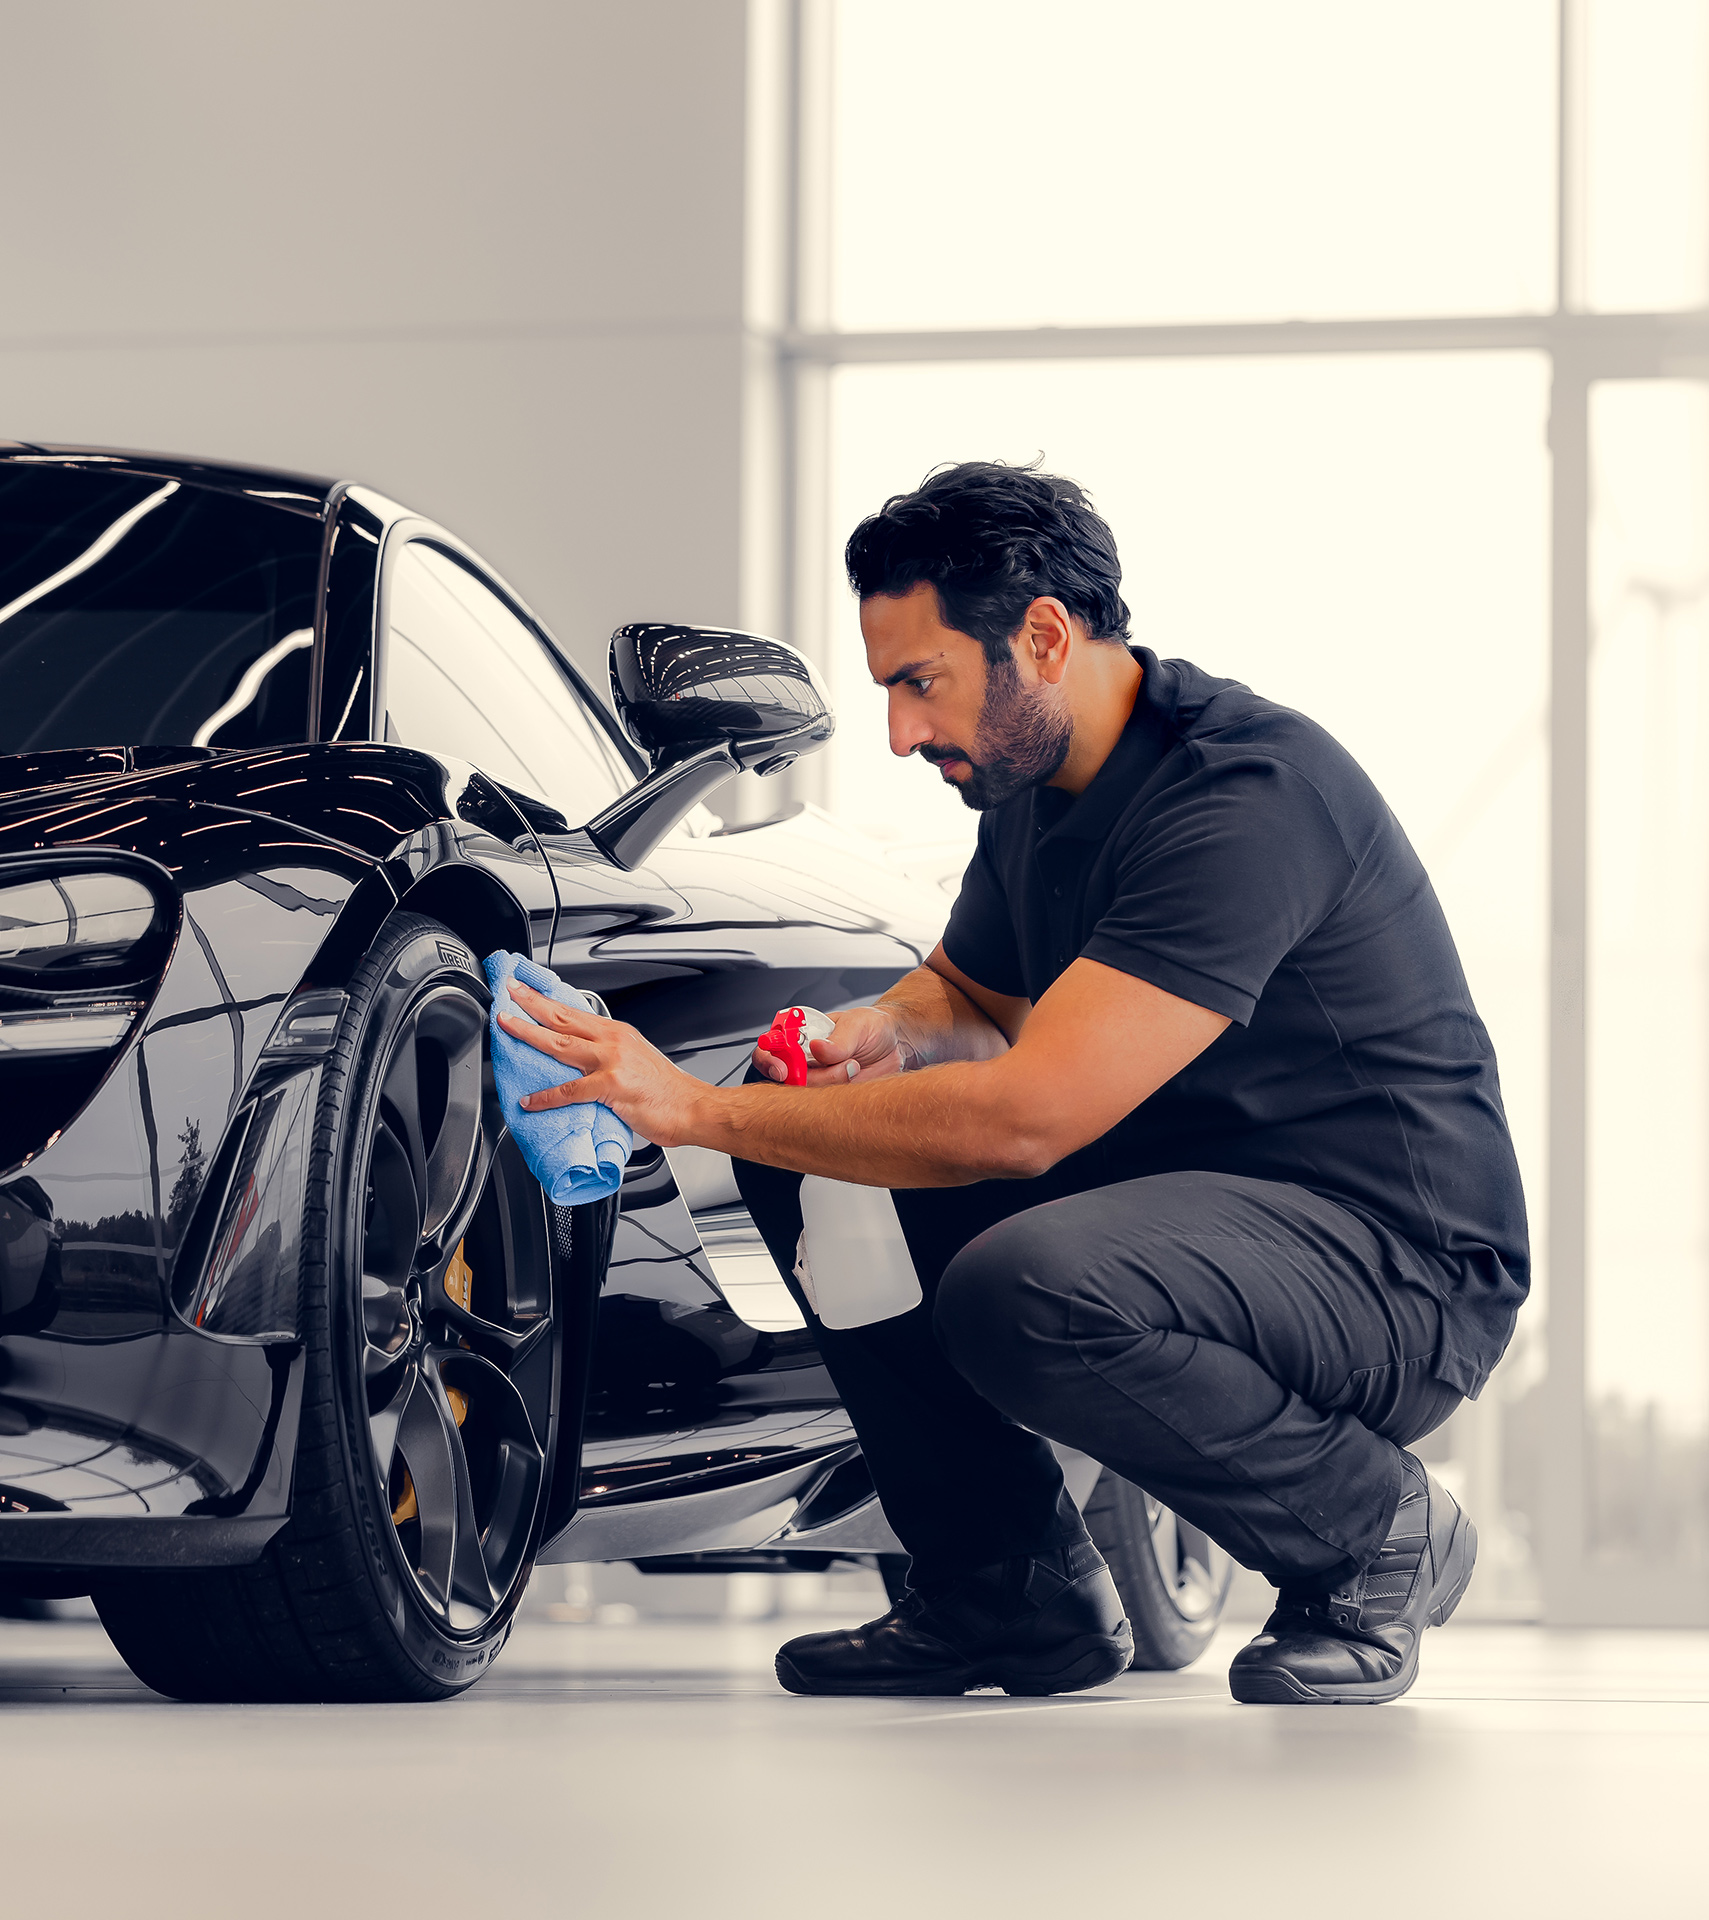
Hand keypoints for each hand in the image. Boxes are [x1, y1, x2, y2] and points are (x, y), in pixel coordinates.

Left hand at [500, 982, 705, 1147]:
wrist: (692, 1108)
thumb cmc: (667, 1091)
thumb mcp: (636, 1059)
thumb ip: (607, 1056)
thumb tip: (579, 1060)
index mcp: (618, 1032)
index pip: (574, 1010)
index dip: (546, 999)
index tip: (525, 990)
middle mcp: (613, 1041)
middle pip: (563, 1017)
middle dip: (531, 1002)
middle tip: (508, 992)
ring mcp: (612, 1061)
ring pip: (561, 1043)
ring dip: (529, 1033)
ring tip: (507, 1027)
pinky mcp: (612, 1086)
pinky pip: (571, 1090)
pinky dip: (547, 1096)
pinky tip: (530, 1100)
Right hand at [753, 1003, 906, 1086]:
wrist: (895, 1044)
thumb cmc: (872, 1026)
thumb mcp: (857, 1024)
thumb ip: (838, 1039)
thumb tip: (819, 1047)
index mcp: (799, 1035)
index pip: (768, 1049)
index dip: (768, 1060)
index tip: (783, 1069)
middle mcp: (802, 1059)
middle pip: (784, 1079)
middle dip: (804, 1079)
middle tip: (836, 1068)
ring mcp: (816, 1079)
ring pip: (806, 1094)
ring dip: (832, 1082)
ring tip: (853, 1065)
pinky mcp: (831, 1095)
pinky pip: (826, 1105)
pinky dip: (840, 1095)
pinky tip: (855, 1078)